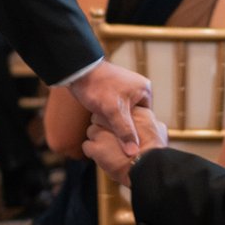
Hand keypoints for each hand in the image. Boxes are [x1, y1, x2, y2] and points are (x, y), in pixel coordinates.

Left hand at [75, 61, 164, 175]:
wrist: (77, 72)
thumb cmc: (97, 87)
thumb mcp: (113, 110)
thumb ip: (124, 130)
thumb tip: (133, 151)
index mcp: (145, 90)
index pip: (148, 117)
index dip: (139, 131)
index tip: (132, 144)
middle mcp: (138, 89)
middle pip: (137, 117)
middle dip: (128, 128)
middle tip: (121, 143)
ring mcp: (125, 91)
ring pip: (125, 115)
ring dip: (118, 124)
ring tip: (112, 137)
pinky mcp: (113, 94)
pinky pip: (116, 111)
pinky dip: (111, 119)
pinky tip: (105, 128)